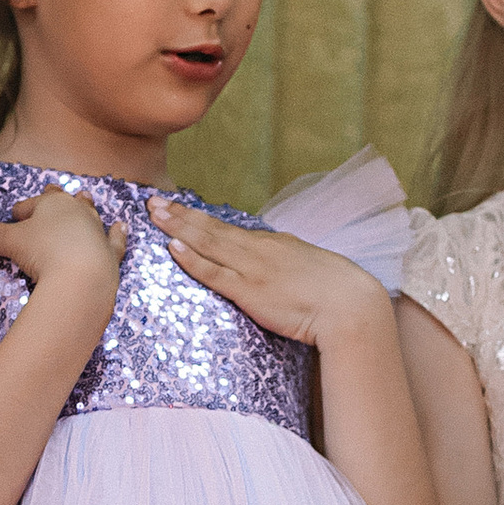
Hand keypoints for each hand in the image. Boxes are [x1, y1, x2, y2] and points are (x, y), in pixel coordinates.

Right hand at [0, 185, 125, 318]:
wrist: (82, 278)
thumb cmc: (44, 252)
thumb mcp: (10, 243)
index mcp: (52, 204)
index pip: (32, 204)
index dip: (21, 211)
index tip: (14, 216)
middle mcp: (77, 211)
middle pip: (63, 202)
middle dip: (55, 200)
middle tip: (52, 193)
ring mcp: (97, 230)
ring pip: (91, 214)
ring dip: (86, 208)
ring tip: (85, 198)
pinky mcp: (111, 252)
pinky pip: (115, 239)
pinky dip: (118, 233)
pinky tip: (122, 226)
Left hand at [149, 197, 385, 348]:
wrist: (350, 306)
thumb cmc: (336, 294)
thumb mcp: (308, 269)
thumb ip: (286, 265)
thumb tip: (274, 269)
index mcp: (273, 244)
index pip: (230, 228)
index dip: (201, 218)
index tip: (178, 208)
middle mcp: (259, 250)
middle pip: (212, 228)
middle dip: (180, 213)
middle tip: (153, 199)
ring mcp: (253, 269)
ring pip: (208, 243)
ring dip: (179, 227)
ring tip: (155, 213)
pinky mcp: (250, 292)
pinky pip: (215, 273)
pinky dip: (192, 259)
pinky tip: (173, 247)